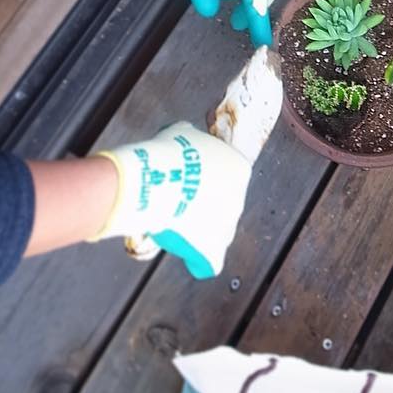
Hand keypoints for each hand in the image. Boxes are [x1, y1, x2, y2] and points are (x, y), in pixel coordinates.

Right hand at [91, 122, 252, 278]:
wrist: (153, 179)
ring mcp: (228, 226)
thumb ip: (192, 140)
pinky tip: (186, 252)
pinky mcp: (213, 249)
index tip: (190, 179)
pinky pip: (209, 259)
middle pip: (223, 205)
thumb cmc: (166, 155)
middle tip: (179, 201)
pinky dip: (198, 258)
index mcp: (238, 167)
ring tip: (175, 223)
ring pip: (217, 232)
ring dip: (200, 229)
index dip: (207, 178)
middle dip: (204, 205)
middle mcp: (239, 197)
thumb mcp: (182, 134)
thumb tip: (186, 139)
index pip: (228, 175)